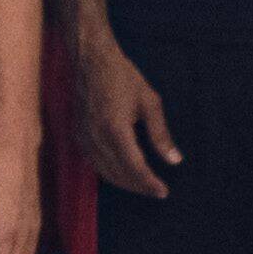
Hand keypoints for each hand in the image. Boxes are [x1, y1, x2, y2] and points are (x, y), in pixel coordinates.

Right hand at [77, 29, 177, 198]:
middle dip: (138, 187)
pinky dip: (109, 172)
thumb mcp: (149, 102)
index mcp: (115, 130)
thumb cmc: (123, 77)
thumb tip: (174, 160)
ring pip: (104, 172)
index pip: (134, 167)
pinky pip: (94, 162)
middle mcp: (96, 138)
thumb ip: (161, 134)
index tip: (163, 192)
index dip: (149, 183)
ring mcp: (84, 137)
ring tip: (142, 185)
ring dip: (124, 183)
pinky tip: (122, 172)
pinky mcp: (78, 135)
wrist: (90, 60)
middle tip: (156, 191)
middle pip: (118, 174)